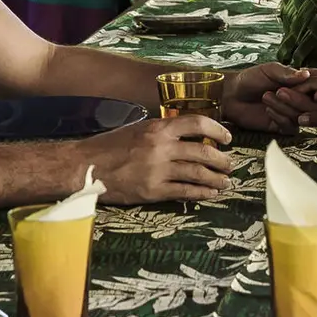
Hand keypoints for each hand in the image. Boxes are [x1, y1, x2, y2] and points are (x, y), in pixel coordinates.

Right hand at [77, 116, 232, 203]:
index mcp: (158, 128)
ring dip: (216, 179)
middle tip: (229, 165)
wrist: (86, 167)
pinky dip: (202, 193)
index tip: (227, 138)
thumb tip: (186, 136)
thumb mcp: (137, 129)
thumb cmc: (109, 146)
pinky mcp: (153, 191)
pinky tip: (210, 194)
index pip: (197, 123)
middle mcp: (161, 147)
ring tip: (225, 182)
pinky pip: (185, 192)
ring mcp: (158, 170)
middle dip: (222, 160)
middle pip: (203, 151)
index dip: (218, 130)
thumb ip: (161, 131)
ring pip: (198, 173)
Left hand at [221, 62, 316, 133]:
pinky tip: (268, 110)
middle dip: (299, 100)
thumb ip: (287, 73)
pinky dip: (281, 119)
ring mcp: (292, 113)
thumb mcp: (269, 70)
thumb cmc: (250, 78)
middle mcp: (300, 99)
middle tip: (280, 92)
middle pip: (314, 106)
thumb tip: (306, 73)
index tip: (315, 91)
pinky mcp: (282, 126)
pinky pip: (291, 127)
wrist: (231, 95)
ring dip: (285, 108)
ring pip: (302, 117)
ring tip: (267, 97)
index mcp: (301, 83)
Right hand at [274, 70, 316, 129]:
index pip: (312, 82)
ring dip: (308, 91)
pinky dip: (316, 93)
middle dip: (300, 90)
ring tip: (294, 99)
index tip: (284, 97)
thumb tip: (300, 120)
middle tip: (285, 97)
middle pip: (314, 81)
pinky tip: (309, 101)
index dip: (297, 91)